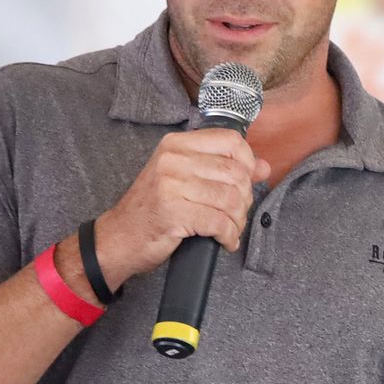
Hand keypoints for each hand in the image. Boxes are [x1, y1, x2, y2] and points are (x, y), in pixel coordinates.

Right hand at [91, 130, 269, 285]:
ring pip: (230, 200)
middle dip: (245, 200)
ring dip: (238, 221)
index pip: (231, 141)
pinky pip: (219, 223)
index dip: (248, 163)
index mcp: (177, 145)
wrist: (120, 237)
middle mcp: (173, 160)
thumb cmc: (155, 209)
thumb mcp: (186, 180)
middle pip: (235, 174)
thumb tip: (263, 166)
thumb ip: (224, 169)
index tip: (246, 183)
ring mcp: (171, 185)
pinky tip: (224, 241)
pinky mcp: (173, 212)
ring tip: (230, 229)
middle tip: (236, 214)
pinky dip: (228, 236)